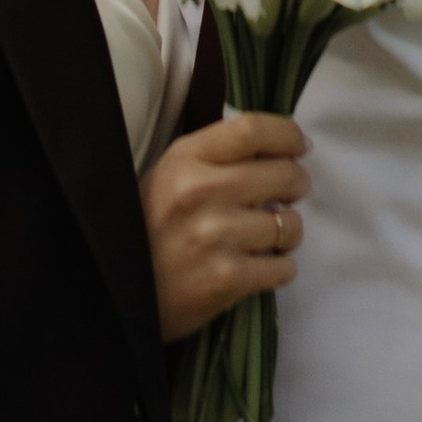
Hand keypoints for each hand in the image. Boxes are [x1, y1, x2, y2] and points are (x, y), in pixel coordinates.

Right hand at [141, 111, 309, 343]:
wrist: (123, 292)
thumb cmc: (153, 227)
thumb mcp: (172, 174)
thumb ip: (218, 155)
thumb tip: (281, 145)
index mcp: (185, 159)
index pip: (252, 129)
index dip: (287, 135)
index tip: (298, 146)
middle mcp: (200, 192)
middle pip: (283, 174)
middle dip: (296, 184)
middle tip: (288, 194)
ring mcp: (214, 237)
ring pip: (290, 224)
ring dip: (288, 231)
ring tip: (268, 236)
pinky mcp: (226, 279)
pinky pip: (284, 267)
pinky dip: (280, 268)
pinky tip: (261, 265)